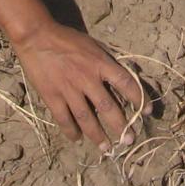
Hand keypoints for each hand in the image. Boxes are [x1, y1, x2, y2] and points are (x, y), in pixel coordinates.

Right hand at [12, 21, 148, 149]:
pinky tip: (77, 139)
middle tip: (128, 140)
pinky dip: (71, 131)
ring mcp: (69, 89)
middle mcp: (88, 78)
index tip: (147, 111)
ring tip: (106, 148)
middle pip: (108, 107)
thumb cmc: (67, 38)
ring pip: (87, 118)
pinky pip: (64, 119)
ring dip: (98, 135)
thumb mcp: (92, 44)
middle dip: (120, 126)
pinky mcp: (52, 96)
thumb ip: (106, 60)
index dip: (139, 98)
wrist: (37, 36)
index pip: (126, 83)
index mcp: (100, 63)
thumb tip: (121, 75)